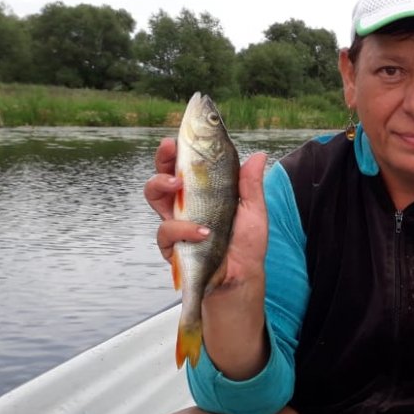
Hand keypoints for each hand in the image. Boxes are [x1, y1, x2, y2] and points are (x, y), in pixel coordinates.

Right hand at [145, 138, 269, 376]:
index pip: (188, 164)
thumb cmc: (247, 246)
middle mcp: (185, 203)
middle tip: (170, 147)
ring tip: (178, 184)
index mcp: (204, 192)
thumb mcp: (254, 212)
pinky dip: (184, 229)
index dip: (182, 149)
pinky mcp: (171, 244)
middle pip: (164, 173)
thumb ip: (251, 185)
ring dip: (162, 184)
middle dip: (163, 158)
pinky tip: (202, 232)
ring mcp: (176, 222)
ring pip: (154, 195)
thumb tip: (259, 155)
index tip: (182, 135)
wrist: (240, 279)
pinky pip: (166, 230)